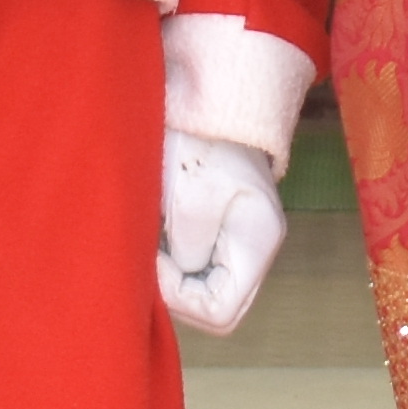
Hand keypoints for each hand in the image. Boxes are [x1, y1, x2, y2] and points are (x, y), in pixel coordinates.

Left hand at [157, 132, 286, 337]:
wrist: (204, 95)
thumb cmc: (198, 140)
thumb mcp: (190, 196)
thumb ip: (188, 250)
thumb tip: (179, 280)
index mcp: (256, 243)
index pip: (221, 312)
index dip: (181, 299)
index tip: (155, 262)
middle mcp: (254, 250)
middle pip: (216, 308)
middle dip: (177, 294)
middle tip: (151, 258)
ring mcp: (237, 242)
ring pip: (204, 291)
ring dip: (173, 278)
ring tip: (153, 240)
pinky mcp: (218, 231)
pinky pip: (196, 269)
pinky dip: (172, 262)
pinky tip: (157, 233)